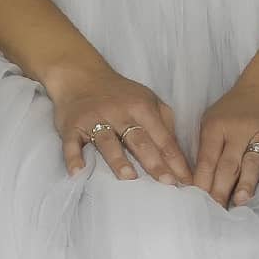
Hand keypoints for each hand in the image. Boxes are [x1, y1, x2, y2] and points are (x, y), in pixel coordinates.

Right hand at [43, 63, 187, 185]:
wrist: (80, 76)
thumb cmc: (119, 94)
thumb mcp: (147, 100)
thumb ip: (164, 122)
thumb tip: (179, 154)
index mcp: (141, 107)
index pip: (162, 137)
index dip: (175, 159)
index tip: (186, 180)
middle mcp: (119, 112)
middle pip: (139, 140)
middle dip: (155, 162)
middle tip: (167, 183)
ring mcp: (94, 119)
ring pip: (107, 141)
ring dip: (118, 159)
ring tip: (129, 177)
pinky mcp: (72, 126)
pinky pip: (72, 143)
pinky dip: (74, 157)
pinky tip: (78, 172)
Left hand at [192, 73, 258, 208]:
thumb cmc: (234, 110)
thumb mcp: (212, 120)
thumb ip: (206, 148)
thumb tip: (197, 184)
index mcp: (216, 126)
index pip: (207, 158)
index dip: (202, 181)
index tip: (197, 203)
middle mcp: (239, 130)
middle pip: (228, 163)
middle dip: (221, 188)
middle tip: (216, 210)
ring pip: (254, 159)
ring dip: (248, 179)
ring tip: (242, 199)